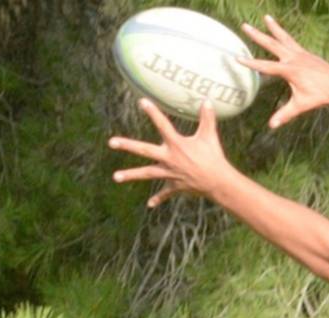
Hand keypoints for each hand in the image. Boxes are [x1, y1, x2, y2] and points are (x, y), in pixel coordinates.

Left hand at [108, 98, 233, 206]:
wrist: (218, 182)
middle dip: (128, 146)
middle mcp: (169, 158)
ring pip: (147, 173)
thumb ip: (207, 118)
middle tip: (111, 142)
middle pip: (144, 150)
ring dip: (131, 175)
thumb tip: (207, 101)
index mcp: (177, 144)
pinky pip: (165, 193)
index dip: (153, 112)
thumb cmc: (214, 157)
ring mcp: (170, 173)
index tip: (142, 102)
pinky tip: (150, 204)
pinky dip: (158, 199)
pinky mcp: (175, 186)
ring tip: (115, 177)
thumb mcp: (210, 136)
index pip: (162, 125)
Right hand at [239, 15, 328, 128]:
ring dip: (274, 27)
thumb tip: (272, 126)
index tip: (237, 57)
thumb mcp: (301, 105)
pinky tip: (280, 31)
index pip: (266, 66)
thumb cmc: (321, 95)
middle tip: (245, 26)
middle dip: (257, 35)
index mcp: (290, 70)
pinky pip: (292, 41)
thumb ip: (285, 114)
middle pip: (272, 44)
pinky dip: (284, 35)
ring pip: (284, 37)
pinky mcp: (306, 53)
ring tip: (266, 16)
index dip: (251, 63)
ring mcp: (301, 54)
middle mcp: (294, 58)